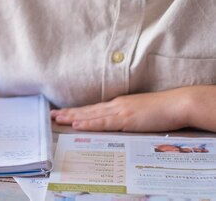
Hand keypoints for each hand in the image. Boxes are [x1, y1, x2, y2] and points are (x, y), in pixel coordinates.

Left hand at [51, 88, 191, 131]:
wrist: (177, 104)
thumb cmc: (162, 109)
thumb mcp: (139, 112)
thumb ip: (127, 116)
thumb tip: (117, 123)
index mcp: (118, 104)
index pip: (93, 109)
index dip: (76, 111)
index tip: (62, 113)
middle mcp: (115, 105)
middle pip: (87, 110)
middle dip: (68, 113)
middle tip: (51, 115)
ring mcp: (119, 111)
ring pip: (90, 115)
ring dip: (72, 117)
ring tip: (57, 119)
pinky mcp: (125, 119)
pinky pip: (103, 123)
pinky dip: (88, 124)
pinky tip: (76, 125)